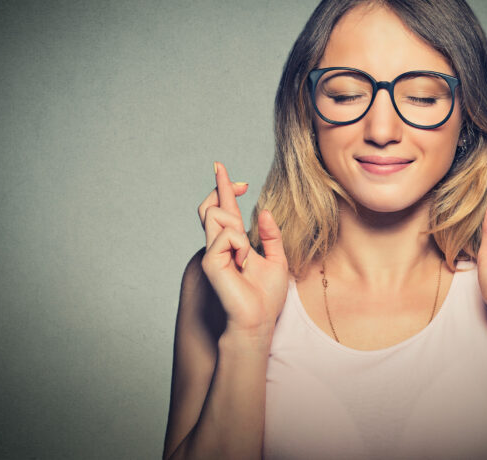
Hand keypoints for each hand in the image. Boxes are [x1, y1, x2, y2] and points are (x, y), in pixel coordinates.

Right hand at [198, 161, 288, 341]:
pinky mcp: (209, 261)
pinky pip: (226, 235)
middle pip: (211, 205)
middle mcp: (219, 244)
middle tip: (241, 183)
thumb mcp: (277, 259)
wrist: (259, 320)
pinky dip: (240, 245)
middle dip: (223, 188)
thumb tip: (262, 212)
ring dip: (237, 228)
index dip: (222, 186)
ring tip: (246, 255)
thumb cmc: (266, 297)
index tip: (221, 167)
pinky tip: (242, 263)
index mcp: (234, 242)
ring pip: (216, 214)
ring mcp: (211, 252)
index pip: (224, 208)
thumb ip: (271, 236)